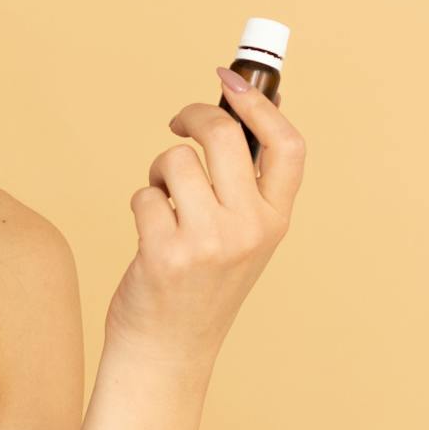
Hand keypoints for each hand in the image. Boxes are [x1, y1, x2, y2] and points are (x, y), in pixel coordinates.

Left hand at [103, 68, 305, 362]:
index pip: (287, 145)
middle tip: (179, 122)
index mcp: (276, 221)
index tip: (232, 79)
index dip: (261, 103)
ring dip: (159, 172)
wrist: (168, 350)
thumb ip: (241, 187)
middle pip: (223, 136)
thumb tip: (232, 112)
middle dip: (193, 116)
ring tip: (164, 204)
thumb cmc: (198, 286)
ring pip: (175, 161)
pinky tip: (149, 235)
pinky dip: (141, 205)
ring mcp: (208, 241)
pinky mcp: (165, 252)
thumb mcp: (240, 238)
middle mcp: (249, 228)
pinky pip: (144, 194)